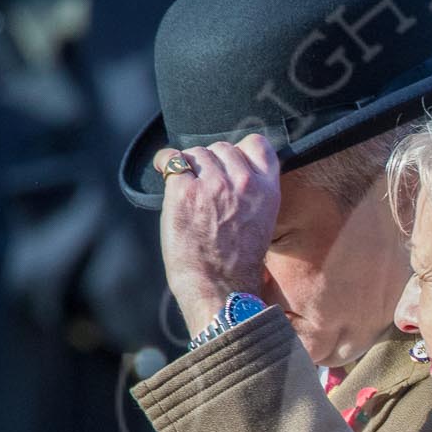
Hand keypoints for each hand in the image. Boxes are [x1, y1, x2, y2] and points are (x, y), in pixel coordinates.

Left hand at [154, 135, 281, 328]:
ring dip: (189, 166)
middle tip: (204, 186)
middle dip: (211, 162)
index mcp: (267, 190)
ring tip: (187, 188)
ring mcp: (213, 185)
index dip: (240, 150)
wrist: (221, 288)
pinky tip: (164, 171)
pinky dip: (166, 163)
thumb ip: (251, 192)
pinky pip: (171, 160)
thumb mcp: (262, 221)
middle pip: (222, 147)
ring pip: (197, 153)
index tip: (229, 162)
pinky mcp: (184, 192)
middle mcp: (242, 182)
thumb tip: (229, 169)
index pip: (257, 144)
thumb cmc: (238, 262)